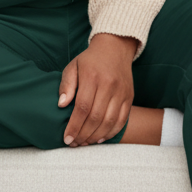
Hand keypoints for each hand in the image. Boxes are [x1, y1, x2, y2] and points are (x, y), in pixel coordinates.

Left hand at [58, 32, 137, 146]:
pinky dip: (111, 132)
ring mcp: (121, 92)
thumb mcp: (73, 66)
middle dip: (83, 134)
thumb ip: (66, 85)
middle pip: (96, 117)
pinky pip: (122, 120)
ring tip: (85, 142)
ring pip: (109, 121)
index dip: (74, 125)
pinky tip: (100, 138)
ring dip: (96, 136)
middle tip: (74, 143)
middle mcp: (109, 85)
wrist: (115, 47)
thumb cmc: (90, 60)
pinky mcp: (129, 97)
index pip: (82, 107)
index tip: (66, 137)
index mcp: (92, 76)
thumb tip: (61, 105)